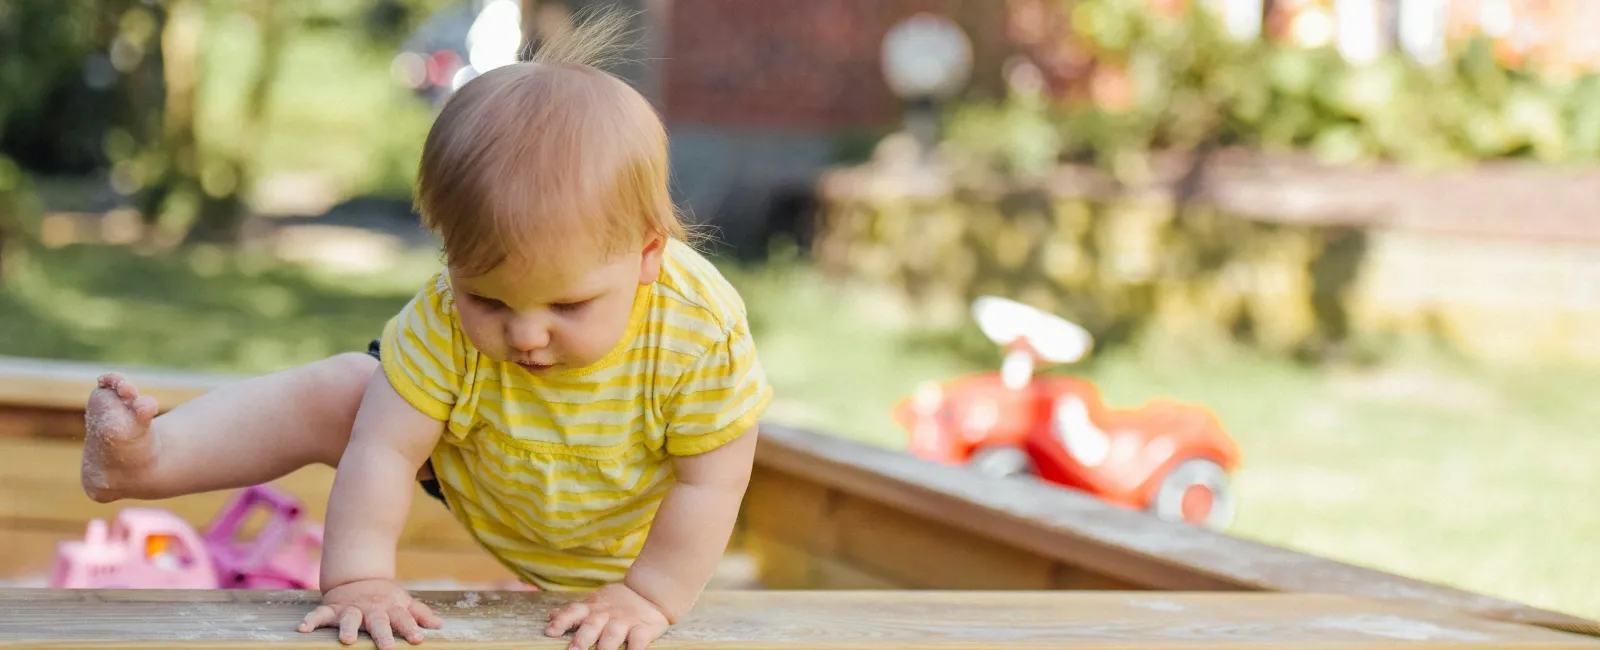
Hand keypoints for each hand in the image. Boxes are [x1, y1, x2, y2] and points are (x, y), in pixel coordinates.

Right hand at [298, 578, 443, 648]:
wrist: (358, 578)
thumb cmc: (385, 598)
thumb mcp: (403, 602)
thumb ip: (419, 614)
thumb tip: (439, 626)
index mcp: (391, 608)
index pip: (403, 619)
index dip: (411, 628)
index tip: (418, 639)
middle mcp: (371, 609)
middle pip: (378, 621)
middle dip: (382, 633)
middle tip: (387, 647)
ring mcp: (350, 608)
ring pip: (349, 617)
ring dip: (348, 627)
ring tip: (347, 640)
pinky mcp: (332, 608)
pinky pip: (319, 614)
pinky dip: (311, 620)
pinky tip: (303, 629)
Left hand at [546, 583, 669, 649]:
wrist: (649, 593)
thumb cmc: (616, 604)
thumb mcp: (594, 603)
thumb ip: (575, 612)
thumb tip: (551, 615)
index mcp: (592, 609)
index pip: (573, 612)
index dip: (562, 621)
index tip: (550, 632)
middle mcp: (606, 615)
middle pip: (592, 625)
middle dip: (582, 639)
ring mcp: (625, 621)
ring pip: (613, 633)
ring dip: (606, 646)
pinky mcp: (644, 628)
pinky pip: (639, 639)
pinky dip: (635, 649)